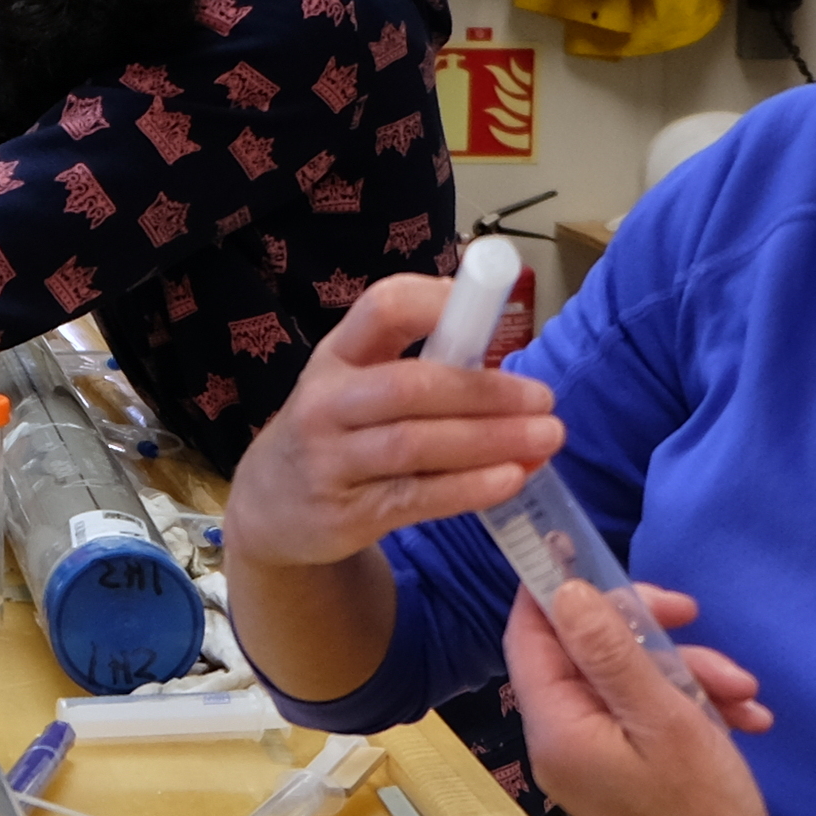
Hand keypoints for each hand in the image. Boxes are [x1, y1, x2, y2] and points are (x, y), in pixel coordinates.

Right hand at [222, 271, 564, 568]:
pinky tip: (511, 479)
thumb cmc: (334, 433)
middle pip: (411, 386)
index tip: (490, 306)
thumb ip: (415, 365)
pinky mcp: (346, 514)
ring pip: (418, 444)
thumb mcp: (351, 384)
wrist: (270, 510)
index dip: (435, 301)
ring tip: (546, 438)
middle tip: (544, 398)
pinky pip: (418, 497)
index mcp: (334, 356)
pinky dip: (470, 488)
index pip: (381, 309)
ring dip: (491, 440)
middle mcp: (325, 403)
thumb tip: (506, 355)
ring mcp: (331, 461)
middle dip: (485, 391)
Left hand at [505, 580, 815, 815]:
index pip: (530, 636)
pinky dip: (698, 706)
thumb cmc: (700, 810)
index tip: (580, 544)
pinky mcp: (627, 769)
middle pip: (587, 651)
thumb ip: (614, 654)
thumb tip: (567, 592)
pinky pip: (651, 714)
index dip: (551, 587)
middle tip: (693, 613)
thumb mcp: (665, 718)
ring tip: (745, 692)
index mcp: (557, 725)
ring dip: (689, 671)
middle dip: (649, 630)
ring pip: (631, 680)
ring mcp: (595, 756)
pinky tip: (749, 719)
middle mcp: (563, 738)